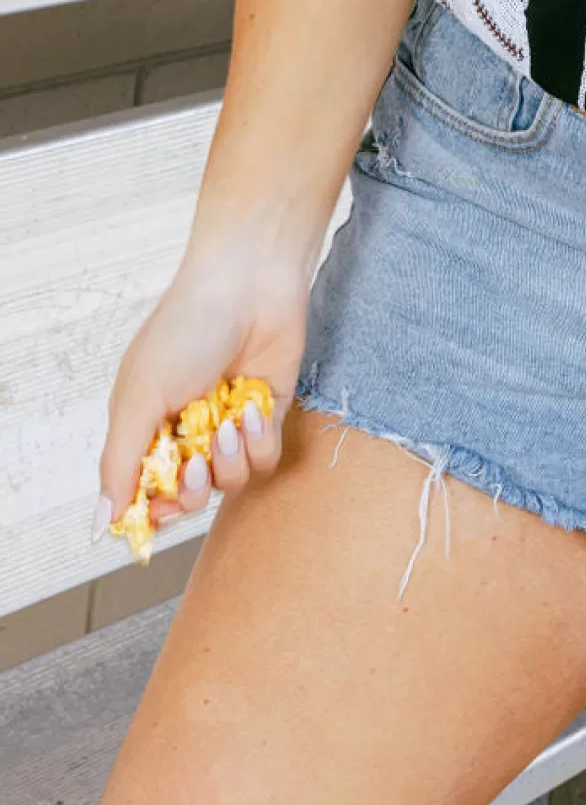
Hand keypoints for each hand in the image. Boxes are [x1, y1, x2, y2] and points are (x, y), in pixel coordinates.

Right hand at [94, 236, 313, 539]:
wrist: (251, 280)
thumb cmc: (187, 327)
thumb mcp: (141, 396)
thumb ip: (120, 463)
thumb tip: (100, 524)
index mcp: (146, 424)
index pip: (143, 490)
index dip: (151, 510)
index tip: (158, 510)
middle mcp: (186, 428)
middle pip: (187, 496)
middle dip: (191, 490)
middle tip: (194, 462)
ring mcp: (227, 422)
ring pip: (228, 483)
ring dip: (228, 460)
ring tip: (228, 423)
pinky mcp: (267, 414)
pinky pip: (264, 460)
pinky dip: (259, 442)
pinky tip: (253, 408)